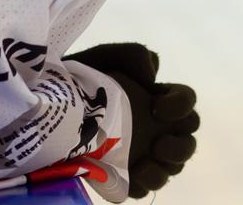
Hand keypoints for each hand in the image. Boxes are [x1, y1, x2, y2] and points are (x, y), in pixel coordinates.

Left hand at [64, 43, 198, 198]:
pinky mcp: (123, 173)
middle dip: (179, 147)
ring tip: (141, 167)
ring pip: (169, 170)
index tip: (157, 108)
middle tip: (157, 144)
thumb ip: (138, 56)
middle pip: (187, 142)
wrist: (54, 99)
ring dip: (161, 171)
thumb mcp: (112, 54)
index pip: (188, 102)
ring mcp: (142, 151)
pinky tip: (127, 177)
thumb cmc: (85, 73)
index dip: (181, 106)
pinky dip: (139, 185)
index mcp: (158, 96)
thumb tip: (153, 79)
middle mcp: (156, 126)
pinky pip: (142, 188)